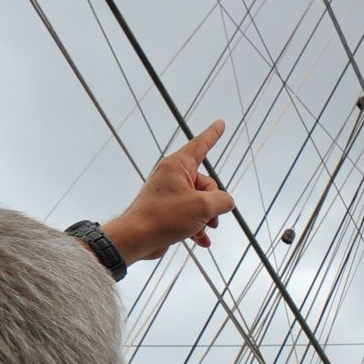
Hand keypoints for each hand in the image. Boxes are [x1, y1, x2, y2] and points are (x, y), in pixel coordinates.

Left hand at [102, 119, 235, 262]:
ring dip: (206, 219)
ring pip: (200, 202)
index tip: (220, 123)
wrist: (136, 238)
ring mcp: (170, 194)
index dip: (213, 134)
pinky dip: (197, 227)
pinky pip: (189, 215)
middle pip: (207, 185)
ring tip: (203, 231)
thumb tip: (226, 202)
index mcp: (178, 165)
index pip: (201, 145)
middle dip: (212, 204)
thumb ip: (222, 201)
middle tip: (207, 218)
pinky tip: (201, 241)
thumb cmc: (165, 217)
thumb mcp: (202, 207)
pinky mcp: (167, 210)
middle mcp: (173, 176)